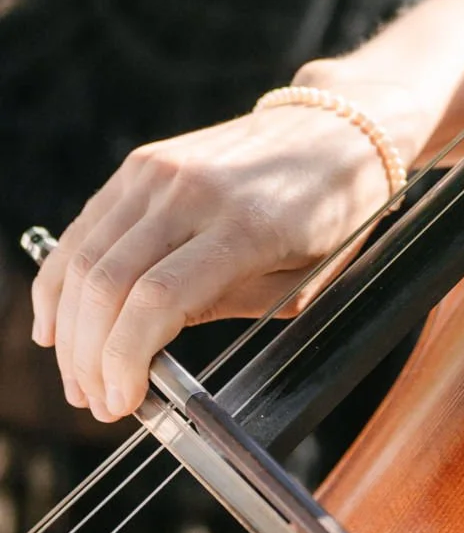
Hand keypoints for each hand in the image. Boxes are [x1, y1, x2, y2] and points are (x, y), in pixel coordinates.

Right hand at [31, 103, 397, 422]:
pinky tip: (57, 324)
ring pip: (84, 260)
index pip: (156, 300)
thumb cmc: (331, 213)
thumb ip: (227, 308)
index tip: (122, 403)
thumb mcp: (302, 278)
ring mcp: (160, 173)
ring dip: (69, 330)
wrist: (337, 130)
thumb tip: (151, 348)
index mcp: (245, 227)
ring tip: (78, 377)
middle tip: (97, 401)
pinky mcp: (142, 163)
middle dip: (90, 357)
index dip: (124, 360)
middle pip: (107, 285)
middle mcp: (193, 193)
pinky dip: (62, 281)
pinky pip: (85, 229)